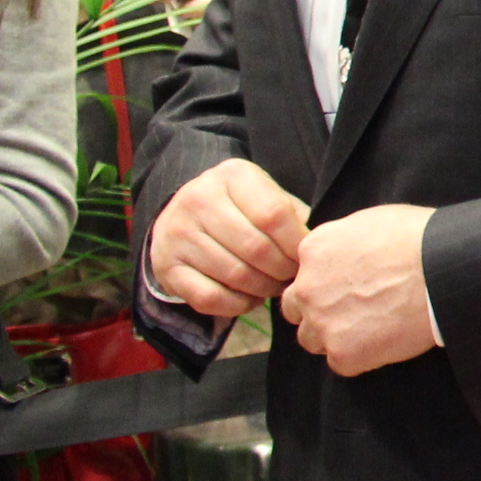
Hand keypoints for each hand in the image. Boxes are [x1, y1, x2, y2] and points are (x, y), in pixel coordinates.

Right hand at [149, 158, 307, 317]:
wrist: (182, 214)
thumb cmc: (240, 206)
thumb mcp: (266, 195)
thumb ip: (292, 215)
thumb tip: (314, 247)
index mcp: (232, 176)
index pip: (274, 214)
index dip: (296, 242)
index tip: (305, 254)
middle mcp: (198, 200)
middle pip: (255, 248)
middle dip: (283, 269)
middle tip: (292, 275)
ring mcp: (177, 234)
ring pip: (235, 275)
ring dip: (263, 288)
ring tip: (274, 285)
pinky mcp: (166, 266)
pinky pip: (210, 297)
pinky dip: (237, 305)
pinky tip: (250, 297)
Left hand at [281, 203, 439, 375]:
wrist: (445, 270)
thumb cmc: (420, 239)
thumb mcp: (371, 221)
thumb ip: (343, 241)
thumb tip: (345, 254)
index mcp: (313, 250)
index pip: (302, 274)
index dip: (324, 282)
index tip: (347, 286)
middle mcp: (307, 287)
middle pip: (297, 308)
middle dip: (319, 310)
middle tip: (355, 309)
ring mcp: (322, 322)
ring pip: (312, 339)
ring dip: (335, 335)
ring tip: (372, 328)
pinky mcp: (343, 353)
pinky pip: (341, 362)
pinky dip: (361, 356)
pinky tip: (386, 340)